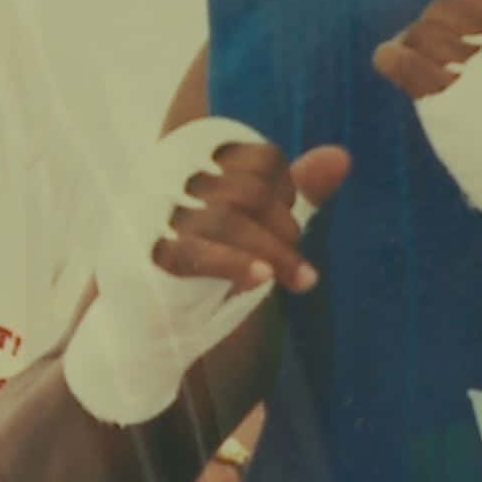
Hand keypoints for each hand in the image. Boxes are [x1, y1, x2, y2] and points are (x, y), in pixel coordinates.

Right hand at [64, 121, 348, 426]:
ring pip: (228, 219)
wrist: (145, 328)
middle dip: (286, 229)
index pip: (262, 158)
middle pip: (249, 190)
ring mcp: (148, 211)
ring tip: (297, 279)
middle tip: (296, 263)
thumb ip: (295, 189)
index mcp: (193, 152)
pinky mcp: (140, 253)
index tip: (288, 225)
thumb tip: (341, 155)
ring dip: (275, 253)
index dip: (288, 194)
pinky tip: (263, 281)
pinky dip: (237, 265)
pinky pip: (197, 251)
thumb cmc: (207, 266)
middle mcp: (166, 172)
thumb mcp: (257, 224)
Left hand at [373, 0, 481, 338]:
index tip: (472, 34)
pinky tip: (392, 63)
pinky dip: (391, 57)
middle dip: (441, 25)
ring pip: (426, 28)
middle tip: (442, 52)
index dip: (473, 10)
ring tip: (420, 61)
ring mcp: (481, 69)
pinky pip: (402, 60)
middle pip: (452, 7)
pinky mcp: (452, 103)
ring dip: (418, 39)